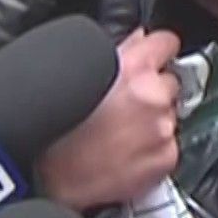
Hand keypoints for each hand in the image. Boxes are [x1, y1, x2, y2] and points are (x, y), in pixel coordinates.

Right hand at [36, 28, 180, 211]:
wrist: (47, 178)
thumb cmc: (54, 130)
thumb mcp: (79, 75)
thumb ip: (118, 51)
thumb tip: (139, 38)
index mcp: (132, 68)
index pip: (167, 42)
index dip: (159, 51)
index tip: (156, 58)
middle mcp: (152, 95)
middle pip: (170, 82)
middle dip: (152, 91)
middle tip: (123, 108)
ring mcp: (162, 128)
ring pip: (168, 115)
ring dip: (152, 121)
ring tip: (118, 134)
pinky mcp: (166, 157)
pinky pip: (169, 146)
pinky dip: (153, 149)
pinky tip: (125, 152)